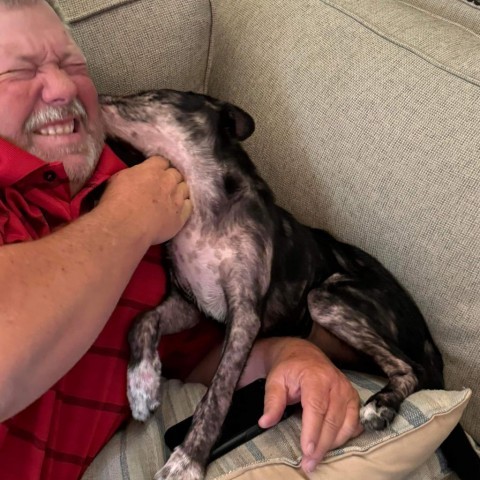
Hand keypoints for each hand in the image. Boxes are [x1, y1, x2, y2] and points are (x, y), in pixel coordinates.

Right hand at [99, 156, 191, 243]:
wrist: (124, 227)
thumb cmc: (116, 203)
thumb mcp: (119, 179)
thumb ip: (134, 174)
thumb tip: (138, 175)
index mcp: (152, 170)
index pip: (162, 161)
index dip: (159, 167)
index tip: (155, 172)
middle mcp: (168, 182)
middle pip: (176, 174)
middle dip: (171, 178)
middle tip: (163, 186)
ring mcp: (176, 199)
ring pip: (185, 189)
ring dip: (179, 191)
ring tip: (171, 198)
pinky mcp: (180, 217)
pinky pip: (189, 206)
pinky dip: (184, 206)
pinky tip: (177, 209)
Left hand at [257, 338, 362, 473]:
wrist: (304, 355)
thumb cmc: (289, 369)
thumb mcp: (275, 380)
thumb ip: (272, 401)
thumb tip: (265, 422)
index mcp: (315, 377)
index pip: (316, 407)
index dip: (312, 431)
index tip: (307, 451)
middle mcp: (335, 383)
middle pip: (332, 419)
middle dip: (321, 445)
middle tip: (309, 464)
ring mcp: (347, 390)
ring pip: (345, 423)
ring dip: (333, 444)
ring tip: (317, 458)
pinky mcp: (353, 397)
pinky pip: (355, 422)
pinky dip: (345, 436)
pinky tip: (333, 444)